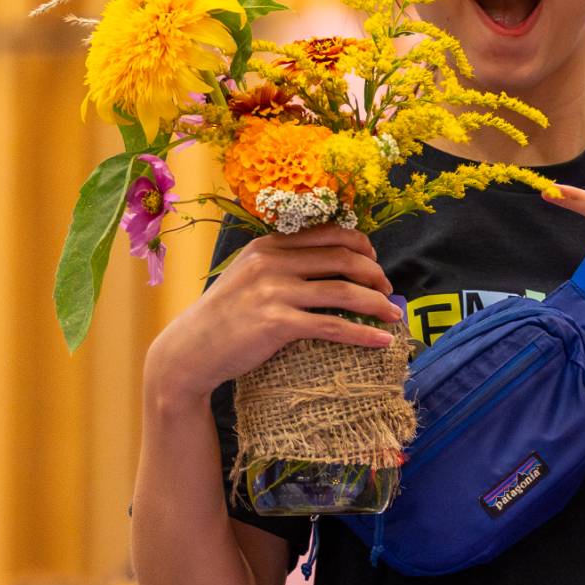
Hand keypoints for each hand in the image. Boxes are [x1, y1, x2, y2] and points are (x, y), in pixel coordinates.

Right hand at [148, 225, 400, 403]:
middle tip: (388, 291)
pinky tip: (381, 340)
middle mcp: (272, 261)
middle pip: (343, 258)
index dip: (361, 245)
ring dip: (376, 303)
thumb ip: (282, 264)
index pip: (330, 233)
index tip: (375, 262)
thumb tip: (331, 266)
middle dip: (374, 274)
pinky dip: (362, 333)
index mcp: (268, 244)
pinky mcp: (276, 324)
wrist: (190, 351)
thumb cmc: (224, 317)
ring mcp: (274, 292)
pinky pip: (332, 325)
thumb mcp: (248, 276)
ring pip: (343, 291)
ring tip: (394, 315)